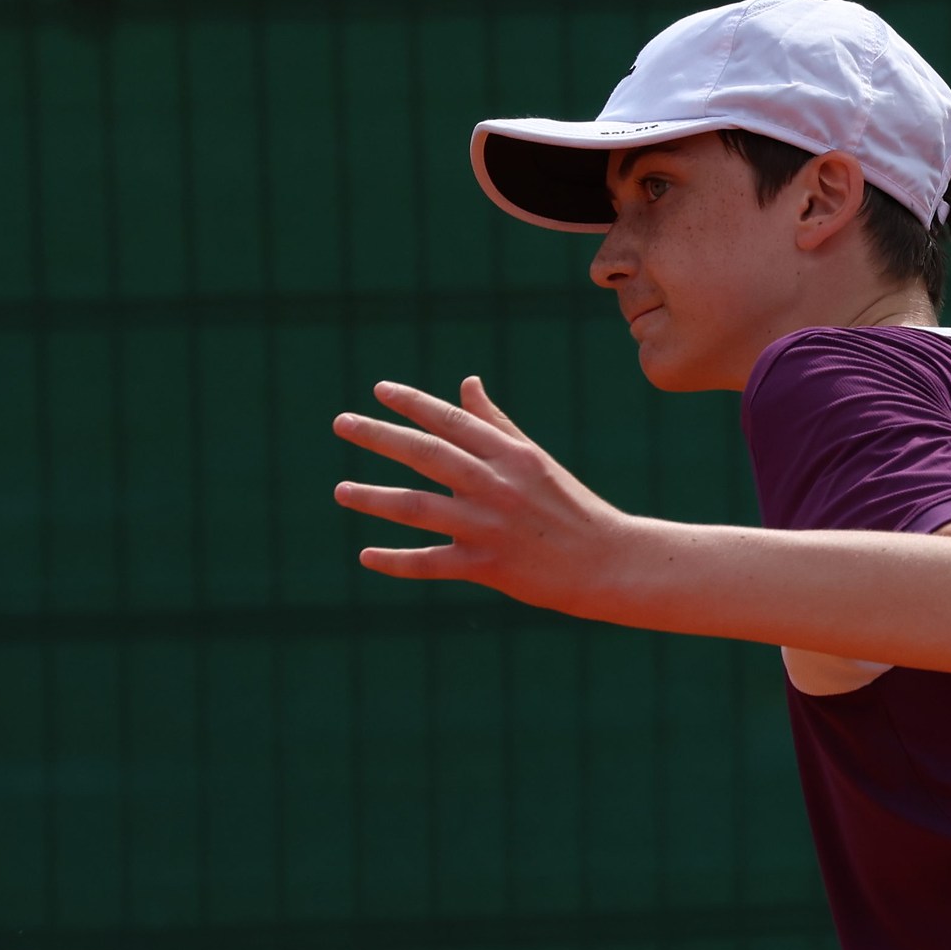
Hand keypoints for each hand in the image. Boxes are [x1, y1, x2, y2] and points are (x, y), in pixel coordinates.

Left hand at [333, 377, 626, 615]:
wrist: (609, 562)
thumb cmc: (570, 508)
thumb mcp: (535, 460)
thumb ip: (495, 423)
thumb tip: (466, 382)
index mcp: (510, 455)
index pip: (451, 421)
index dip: (412, 403)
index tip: (378, 391)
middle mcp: (496, 485)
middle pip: (425, 454)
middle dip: (378, 436)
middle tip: (341, 423)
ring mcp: (489, 526)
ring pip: (418, 507)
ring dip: (374, 498)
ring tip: (341, 491)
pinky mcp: (487, 566)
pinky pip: (431, 563)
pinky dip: (396, 561)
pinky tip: (367, 556)